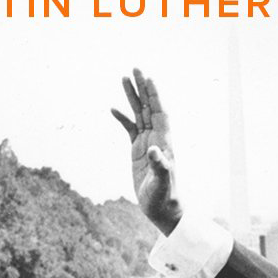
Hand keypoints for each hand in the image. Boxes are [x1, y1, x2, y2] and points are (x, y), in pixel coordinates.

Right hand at [112, 68, 182, 234]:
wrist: (162, 209)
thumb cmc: (164, 197)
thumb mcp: (161, 183)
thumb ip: (160, 166)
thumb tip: (154, 150)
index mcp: (164, 141)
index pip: (159, 112)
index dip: (154, 95)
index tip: (148, 77)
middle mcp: (157, 138)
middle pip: (149, 107)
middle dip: (142, 88)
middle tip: (135, 68)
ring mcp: (147, 143)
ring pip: (139, 114)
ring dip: (132, 97)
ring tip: (123, 78)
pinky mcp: (138, 151)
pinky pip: (129, 129)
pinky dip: (122, 118)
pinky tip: (113, 109)